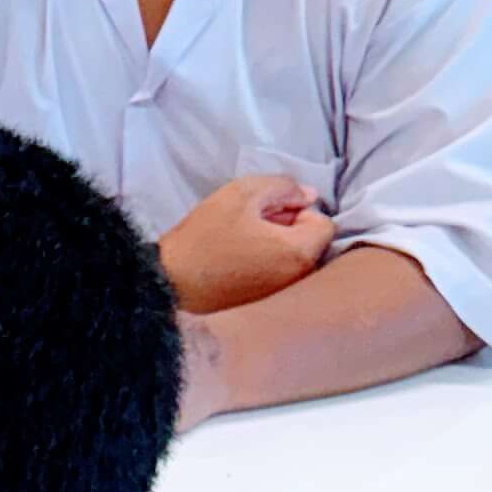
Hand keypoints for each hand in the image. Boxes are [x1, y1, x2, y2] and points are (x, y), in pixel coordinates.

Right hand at [160, 173, 333, 315]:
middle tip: (253, 223)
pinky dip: (266, 265)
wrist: (168, 282)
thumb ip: (283, 187)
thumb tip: (308, 196)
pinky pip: (278, 276)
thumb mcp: (243, 194)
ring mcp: (280, 295)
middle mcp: (297, 278)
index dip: (299, 210)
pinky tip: (238, 260)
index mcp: (298, 251)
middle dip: (290, 229)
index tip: (269, 211)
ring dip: (278, 246)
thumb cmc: (205, 237)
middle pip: (311, 243)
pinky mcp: (262, 304)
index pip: (323, 222)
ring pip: (294, 260)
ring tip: (244, 242)